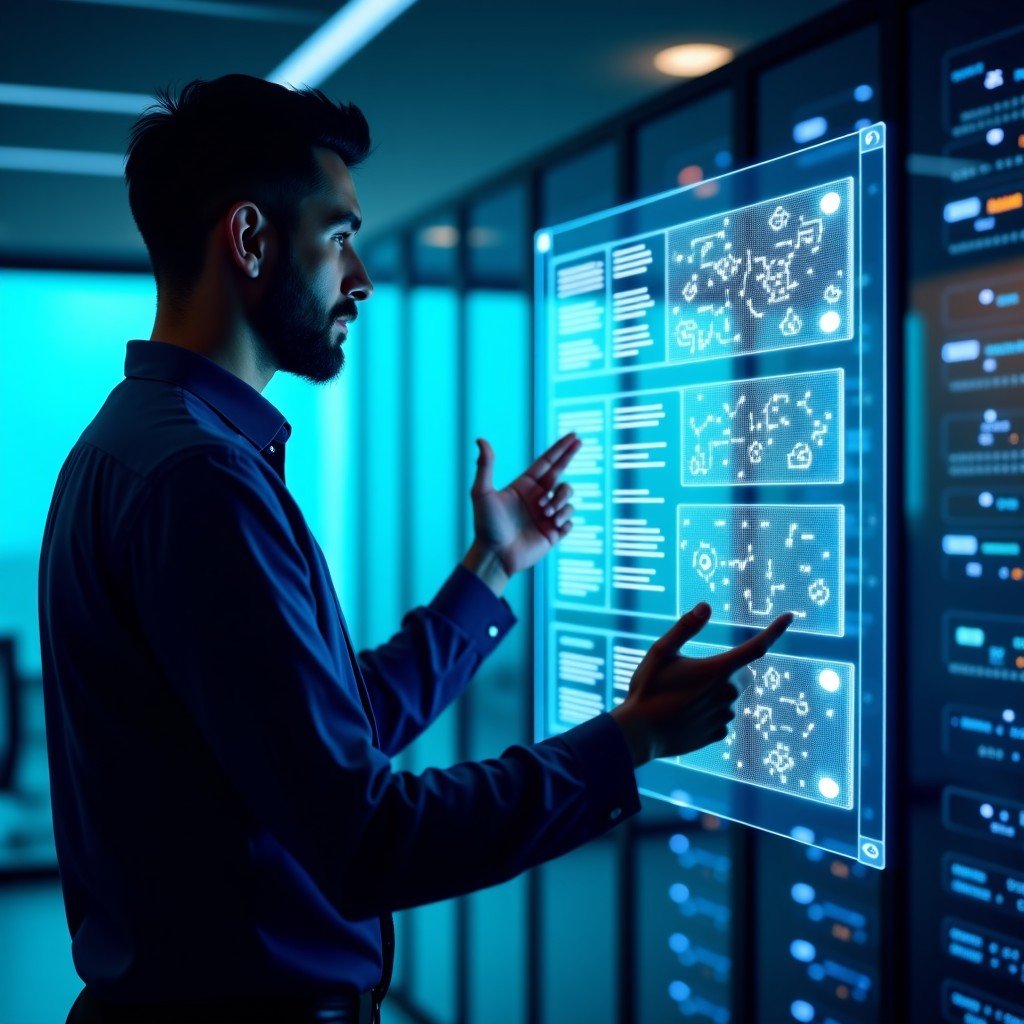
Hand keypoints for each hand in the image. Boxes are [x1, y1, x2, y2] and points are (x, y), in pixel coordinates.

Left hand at [469, 432, 581, 576]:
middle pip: (560, 472)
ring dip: (560, 500)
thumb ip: (485, 466)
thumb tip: (480, 439)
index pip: (546, 462)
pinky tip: (552, 525)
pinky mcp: (554, 532)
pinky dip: (564, 519)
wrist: (495, 556)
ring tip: (546, 513)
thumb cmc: (486, 525)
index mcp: (525, 486)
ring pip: (567, 496)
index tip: (573, 436)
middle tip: (580, 442)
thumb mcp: (482, 493)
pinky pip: (570, 520)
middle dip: (570, 456)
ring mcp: (547, 515)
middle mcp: (538, 497)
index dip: (560, 449)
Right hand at [610, 603, 793, 765]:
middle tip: (696, 672)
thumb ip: (685, 627)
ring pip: (730, 697)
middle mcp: (728, 694)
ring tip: (681, 697)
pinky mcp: (718, 734)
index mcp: (717, 670)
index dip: (775, 630)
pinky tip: (684, 714)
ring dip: (715, 693)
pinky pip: (721, 717)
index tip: (789, 617)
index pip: (756, 647)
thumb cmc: (647, 689)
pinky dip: (709, 712)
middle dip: (730, 670)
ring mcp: (725, 717)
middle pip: (744, 674)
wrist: (638, 734)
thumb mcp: (660, 651)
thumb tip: (706, 606)